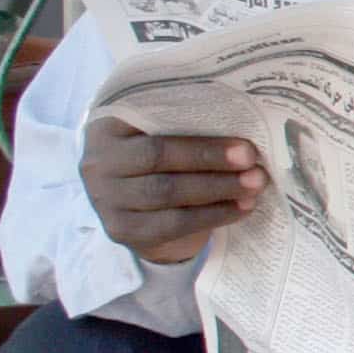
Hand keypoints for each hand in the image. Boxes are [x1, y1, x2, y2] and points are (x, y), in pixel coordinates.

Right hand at [80, 116, 267, 265]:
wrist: (137, 206)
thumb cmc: (160, 158)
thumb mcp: (162, 132)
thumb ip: (188, 124)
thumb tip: (246, 123)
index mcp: (107, 125)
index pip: (152, 123)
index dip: (198, 134)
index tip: (244, 142)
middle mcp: (98, 161)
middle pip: (158, 157)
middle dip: (210, 159)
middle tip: (253, 162)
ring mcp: (105, 198)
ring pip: (166, 192)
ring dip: (217, 188)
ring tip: (255, 184)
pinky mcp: (121, 229)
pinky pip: (171, 223)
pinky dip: (212, 216)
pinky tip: (241, 208)